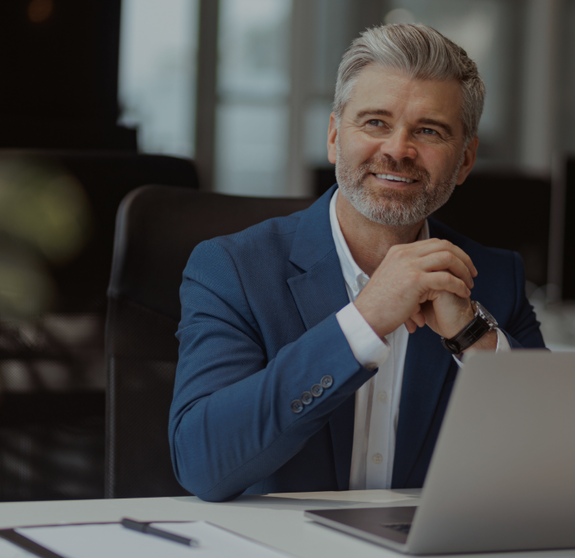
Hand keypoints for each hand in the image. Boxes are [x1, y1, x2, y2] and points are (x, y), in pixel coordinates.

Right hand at [354, 239, 476, 338]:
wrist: (366, 317)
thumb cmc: (378, 305)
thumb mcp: (391, 278)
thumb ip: (405, 270)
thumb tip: (422, 273)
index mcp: (399, 251)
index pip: (434, 243)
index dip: (453, 252)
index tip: (462, 266)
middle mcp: (404, 254)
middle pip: (444, 246)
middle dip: (463, 259)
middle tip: (471, 274)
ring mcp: (409, 265)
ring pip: (448, 258)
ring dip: (463, 271)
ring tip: (469, 284)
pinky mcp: (415, 280)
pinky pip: (446, 278)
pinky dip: (459, 285)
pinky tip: (463, 293)